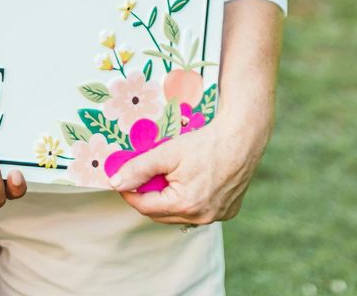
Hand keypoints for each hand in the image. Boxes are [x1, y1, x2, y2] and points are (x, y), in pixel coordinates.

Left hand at [109, 124, 261, 225]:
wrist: (241, 138)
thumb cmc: (204, 143)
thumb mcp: (166, 153)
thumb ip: (138, 169)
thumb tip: (115, 183)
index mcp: (185, 205)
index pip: (145, 207)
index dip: (129, 194)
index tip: (121, 181)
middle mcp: (202, 217)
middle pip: (162, 214)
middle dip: (148, 197)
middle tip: (142, 178)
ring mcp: (217, 216)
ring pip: (180, 215)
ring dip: (168, 202)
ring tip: (165, 178)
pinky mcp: (228, 211)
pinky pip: (200, 212)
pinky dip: (189, 202)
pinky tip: (189, 183)